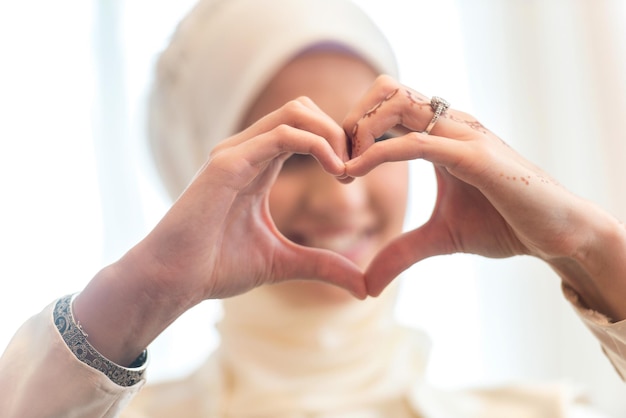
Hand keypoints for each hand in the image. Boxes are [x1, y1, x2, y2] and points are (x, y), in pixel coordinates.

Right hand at [135, 97, 365, 302]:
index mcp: (257, 166)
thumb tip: (363, 287)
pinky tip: (335, 173)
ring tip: (345, 171)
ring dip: (332, 135)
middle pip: (303, 110)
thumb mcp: (283, 263)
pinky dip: (318, 145)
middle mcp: (246, 151)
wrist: (173, 281)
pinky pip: (282, 134)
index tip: (353, 177)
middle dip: (338, 133)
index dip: (335, 143)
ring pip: (296, 112)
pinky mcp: (228, 163)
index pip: (303, 128)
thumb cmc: (216, 268)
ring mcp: (235, 152)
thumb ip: (323, 265)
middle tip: (353, 171)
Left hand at [343, 75, 617, 302]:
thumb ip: (400, 253)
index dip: (355, 127)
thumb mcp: (439, 239)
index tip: (339, 163)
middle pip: (386, 88)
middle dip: (351, 120)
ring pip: (397, 101)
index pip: (387, 104)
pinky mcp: (474, 155)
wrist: (555, 233)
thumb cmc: (503, 225)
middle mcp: (450, 124)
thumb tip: (366, 286)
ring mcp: (463, 135)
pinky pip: (415, 141)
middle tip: (338, 160)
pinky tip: (355, 173)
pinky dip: (378, 153)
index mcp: (441, 133)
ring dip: (360, 130)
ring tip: (347, 168)